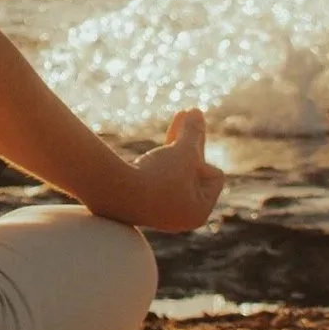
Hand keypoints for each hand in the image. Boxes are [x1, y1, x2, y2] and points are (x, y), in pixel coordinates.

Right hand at [120, 109, 223, 234]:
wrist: (114, 191)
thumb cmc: (157, 175)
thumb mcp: (183, 150)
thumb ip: (193, 132)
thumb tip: (197, 112)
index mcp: (198, 212)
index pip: (215, 176)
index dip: (200, 160)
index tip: (181, 163)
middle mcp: (181, 217)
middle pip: (194, 172)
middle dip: (189, 145)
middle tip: (187, 114)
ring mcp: (159, 212)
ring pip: (174, 171)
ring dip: (174, 148)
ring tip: (180, 117)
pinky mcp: (139, 202)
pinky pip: (155, 177)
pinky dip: (157, 160)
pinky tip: (154, 147)